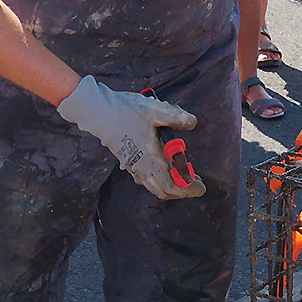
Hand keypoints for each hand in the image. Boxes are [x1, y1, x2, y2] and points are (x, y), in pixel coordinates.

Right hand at [57, 76, 204, 199]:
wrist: (100, 112)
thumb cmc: (127, 111)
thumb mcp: (156, 110)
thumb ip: (176, 117)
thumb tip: (193, 123)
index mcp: (153, 158)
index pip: (174, 184)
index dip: (189, 188)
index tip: (201, 186)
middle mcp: (143, 167)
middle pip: (165, 190)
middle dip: (182, 191)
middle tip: (195, 183)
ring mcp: (134, 165)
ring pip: (154, 186)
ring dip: (170, 187)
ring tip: (182, 177)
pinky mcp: (128, 161)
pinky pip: (145, 180)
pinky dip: (158, 181)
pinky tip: (162, 169)